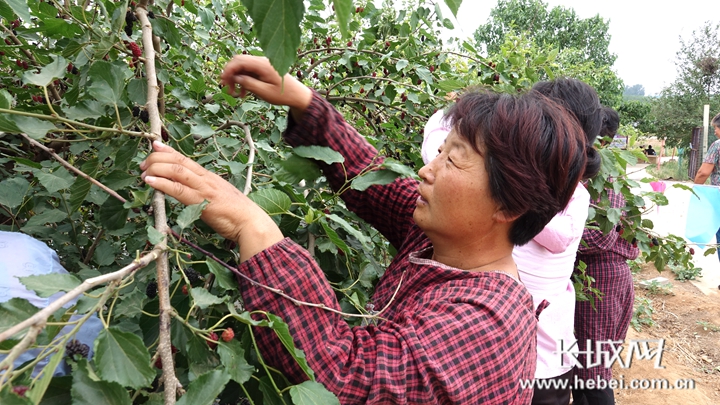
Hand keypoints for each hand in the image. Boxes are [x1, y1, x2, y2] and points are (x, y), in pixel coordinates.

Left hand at [140, 141, 282, 260]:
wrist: (251, 222)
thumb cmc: (236, 214)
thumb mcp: (219, 197)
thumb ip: (205, 192)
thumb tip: (191, 192)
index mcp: (210, 177)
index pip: (186, 160)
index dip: (170, 151)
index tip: (155, 145)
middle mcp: (206, 179)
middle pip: (179, 162)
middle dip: (158, 158)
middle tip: (143, 163)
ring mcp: (204, 189)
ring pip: (177, 172)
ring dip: (157, 168)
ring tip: (143, 171)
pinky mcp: (202, 202)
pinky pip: (179, 190)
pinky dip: (162, 184)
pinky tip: (151, 181)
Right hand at [219, 55, 311, 116]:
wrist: (298, 95)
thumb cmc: (283, 95)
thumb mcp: (264, 92)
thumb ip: (249, 84)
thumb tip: (235, 78)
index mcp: (262, 64)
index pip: (239, 61)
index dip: (228, 70)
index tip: (222, 81)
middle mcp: (261, 61)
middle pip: (239, 61)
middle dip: (230, 73)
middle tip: (225, 87)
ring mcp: (262, 64)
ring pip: (242, 67)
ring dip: (236, 78)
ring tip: (233, 93)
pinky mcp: (263, 69)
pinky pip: (249, 72)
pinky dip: (243, 80)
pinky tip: (243, 93)